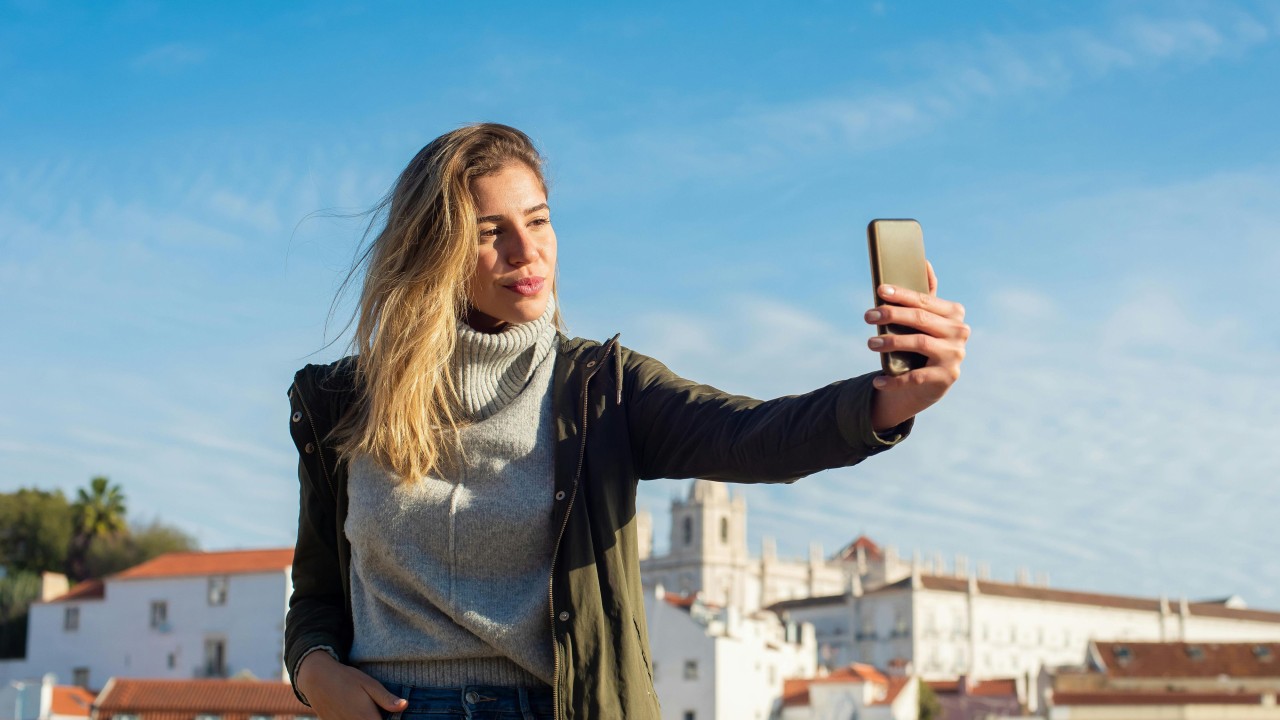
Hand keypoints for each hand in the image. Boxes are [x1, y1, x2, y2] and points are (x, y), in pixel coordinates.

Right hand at [296, 650, 407, 719]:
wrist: (316, 679)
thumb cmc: (346, 679)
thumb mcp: (369, 684)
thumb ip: (386, 699)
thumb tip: (405, 706)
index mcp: (367, 718)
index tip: (390, 714)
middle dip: (378, 718)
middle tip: (378, 709)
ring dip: (367, 719)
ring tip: (367, 709)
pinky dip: (355, 719)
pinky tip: (355, 711)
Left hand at [865, 261, 967, 430]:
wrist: (929, 384)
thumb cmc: (923, 342)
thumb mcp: (926, 318)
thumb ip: (926, 294)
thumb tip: (924, 261)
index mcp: (954, 312)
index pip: (924, 300)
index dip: (901, 295)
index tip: (879, 291)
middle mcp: (959, 332)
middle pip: (920, 319)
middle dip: (892, 315)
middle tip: (868, 315)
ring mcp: (955, 355)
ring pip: (919, 343)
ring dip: (891, 341)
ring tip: (870, 342)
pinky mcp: (946, 377)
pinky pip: (916, 377)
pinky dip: (894, 379)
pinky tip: (878, 380)